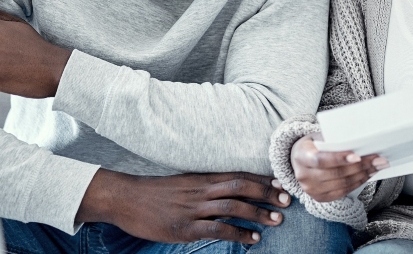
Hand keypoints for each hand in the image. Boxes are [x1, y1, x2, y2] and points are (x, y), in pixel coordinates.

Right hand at [79, 169, 291, 244]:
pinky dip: (238, 233)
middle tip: (286, 200)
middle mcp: (200, 189)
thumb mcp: (183, 183)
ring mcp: (193, 208)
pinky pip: (217, 229)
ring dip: (258, 213)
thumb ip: (204, 186)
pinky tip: (253, 238)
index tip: (281, 183)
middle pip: (240, 186)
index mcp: (201, 177)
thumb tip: (228, 192)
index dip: (261, 179)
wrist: (125, 198)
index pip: (237, 174)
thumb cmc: (155, 193)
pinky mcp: (185, 227)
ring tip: (277, 220)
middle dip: (266, 193)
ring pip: (233, 207)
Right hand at [291, 134, 385, 201]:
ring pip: (342, 184)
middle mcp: (304, 175)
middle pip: (336, 174)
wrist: (298, 159)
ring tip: (377, 166)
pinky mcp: (319, 197)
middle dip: (360, 166)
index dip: (340, 159)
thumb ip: (333, 140)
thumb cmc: (313, 145)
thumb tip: (359, 141)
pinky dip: (357, 183)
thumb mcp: (318, 137)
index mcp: (302, 156)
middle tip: (378, 159)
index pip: (321, 160)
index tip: (358, 156)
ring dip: (363, 175)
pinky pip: (342, 192)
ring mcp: (311, 189)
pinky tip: (368, 175)